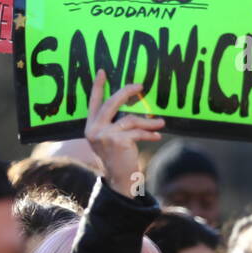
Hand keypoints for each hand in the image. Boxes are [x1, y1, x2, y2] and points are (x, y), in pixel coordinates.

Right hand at [84, 69, 163, 196]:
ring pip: (130, 119)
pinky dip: (150, 133)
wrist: (119, 180)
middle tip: (140, 86)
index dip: (98, 86)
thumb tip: (130, 104)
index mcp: (90, 127)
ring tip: (160, 122)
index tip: (103, 71)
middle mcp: (94, 130)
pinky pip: (138, 131)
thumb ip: (113, 123)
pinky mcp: (118, 141)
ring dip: (148, 121)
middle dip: (127, 92)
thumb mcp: (109, 139)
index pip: (94, 103)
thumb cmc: (117, 158)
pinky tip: (157, 135)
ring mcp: (104, 135)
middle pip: (112, 103)